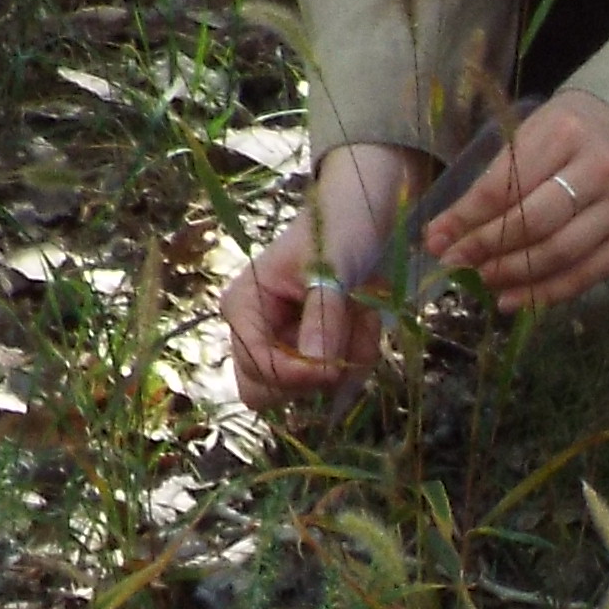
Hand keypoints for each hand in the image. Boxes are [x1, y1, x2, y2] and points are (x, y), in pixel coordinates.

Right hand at [223, 140, 429, 408]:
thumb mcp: (332, 266)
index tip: (337, 366)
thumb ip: (323, 314)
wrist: (363, 216)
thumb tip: (317, 365)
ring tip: (362, 308)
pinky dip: (359, 351)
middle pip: (267, 392)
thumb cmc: (338, 228)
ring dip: (346, 355)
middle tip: (345, 338)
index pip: (257, 368)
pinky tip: (365, 314)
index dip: (296, 375)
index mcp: (243, 307)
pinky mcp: (311, 349)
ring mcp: (283, 343)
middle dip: (314, 375)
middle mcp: (254, 331)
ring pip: (309, 388)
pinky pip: (335, 378)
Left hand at [417, 91, 608, 310]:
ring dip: (514, 276)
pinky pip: (588, 274)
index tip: (436, 241)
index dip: (467, 219)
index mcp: (564, 135)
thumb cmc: (570, 134)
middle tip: (455, 265)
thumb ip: (492, 182)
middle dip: (488, 249)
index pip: (506, 187)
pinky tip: (514, 300)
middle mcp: (600, 169)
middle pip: (535, 223)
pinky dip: (547, 293)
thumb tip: (443, 234)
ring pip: (561, 254)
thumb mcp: (529, 137)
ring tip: (481, 283)